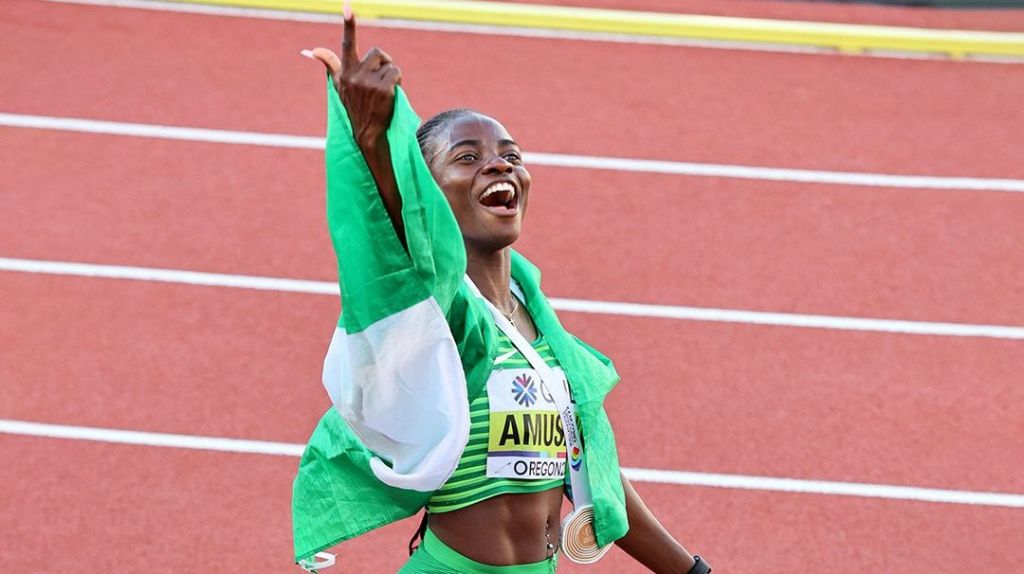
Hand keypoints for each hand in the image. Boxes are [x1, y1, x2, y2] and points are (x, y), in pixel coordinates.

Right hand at [303, 1, 402, 147]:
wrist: (367, 132)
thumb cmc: (354, 105)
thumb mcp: (339, 84)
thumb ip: (329, 64)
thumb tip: (310, 50)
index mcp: (345, 71)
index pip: (347, 44)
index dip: (348, 24)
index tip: (347, 5)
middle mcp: (355, 75)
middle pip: (377, 53)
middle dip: (384, 62)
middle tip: (381, 78)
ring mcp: (369, 83)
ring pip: (389, 64)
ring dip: (391, 74)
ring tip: (385, 89)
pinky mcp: (383, 89)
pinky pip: (396, 73)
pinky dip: (398, 81)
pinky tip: (391, 94)